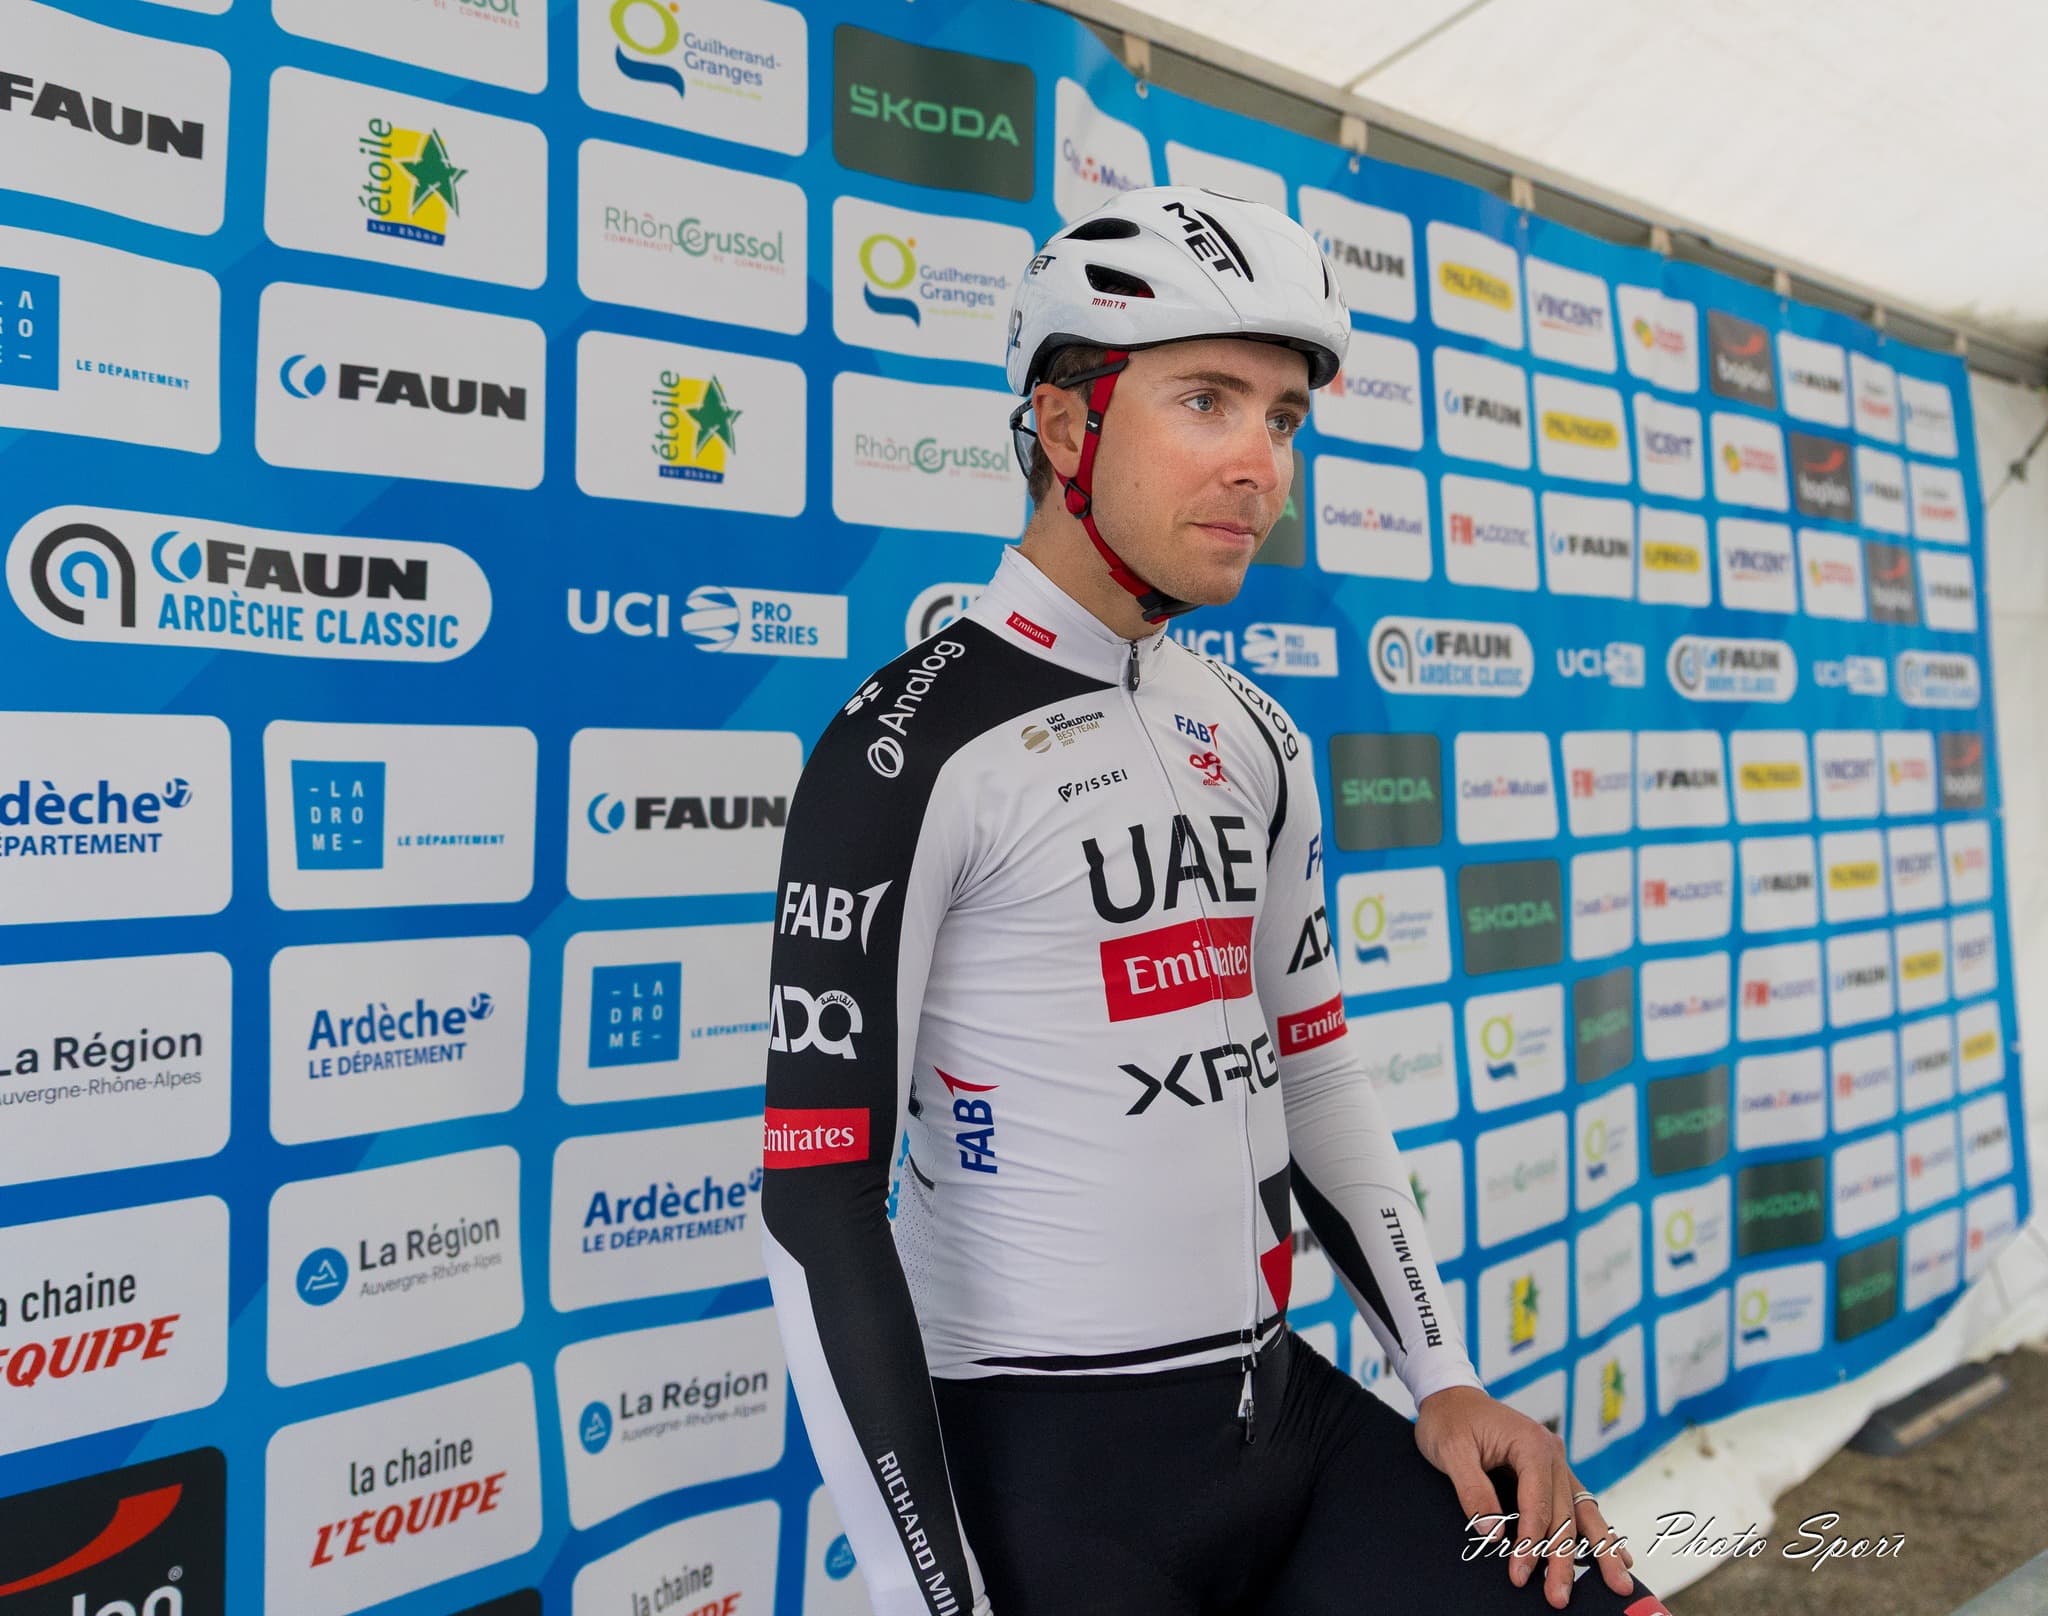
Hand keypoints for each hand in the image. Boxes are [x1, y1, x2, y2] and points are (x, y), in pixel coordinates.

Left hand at [1414, 1384, 1635, 1608]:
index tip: (1520, 1573)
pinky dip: (1597, 1531)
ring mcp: (1557, 1463)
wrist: (1450, 1396)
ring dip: (1599, 1551)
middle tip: (1559, 1598)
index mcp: (1531, 1444)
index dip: (1530, 1542)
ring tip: (1618, 1583)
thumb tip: (1492, 1534)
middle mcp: (1553, 1453)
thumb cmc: (1448, 1421)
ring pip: (1582, 1513)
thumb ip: (1472, 1491)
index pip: (1537, 1504)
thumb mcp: (1450, 1451)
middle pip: (1563, 1515)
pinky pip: (1579, 1505)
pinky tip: (1619, 1554)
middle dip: (1562, 1559)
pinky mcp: (1553, 1473)